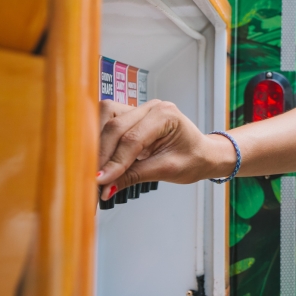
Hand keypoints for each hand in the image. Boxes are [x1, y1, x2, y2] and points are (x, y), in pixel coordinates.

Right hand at [96, 99, 235, 197]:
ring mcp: (139, 109)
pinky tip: (99, 161)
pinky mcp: (130, 117)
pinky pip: (107, 125)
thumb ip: (134, 176)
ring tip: (94, 169)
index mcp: (166, 115)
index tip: (99, 181)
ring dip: (97, 145)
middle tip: (92, 178)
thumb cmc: (193, 159)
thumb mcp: (167, 170)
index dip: (114, 161)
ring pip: (106, 121)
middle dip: (101, 153)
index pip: (132, 138)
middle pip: (115, 125)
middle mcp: (151, 107)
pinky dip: (101, 143)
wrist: (202, 154)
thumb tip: (105, 187)